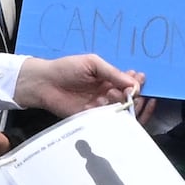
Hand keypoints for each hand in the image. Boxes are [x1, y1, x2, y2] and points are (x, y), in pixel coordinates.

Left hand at [12, 51, 139, 115]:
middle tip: (125, 89)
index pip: (130, 84)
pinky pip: (105, 119)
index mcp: (109, 79)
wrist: (45, 82)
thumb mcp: (93, 64)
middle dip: (130, 94)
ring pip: (119, 110)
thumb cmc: (68, 68)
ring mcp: (100, 107)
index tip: (140, 79)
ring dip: (118, 102)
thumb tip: (135, 83)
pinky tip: (98, 104)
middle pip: (128, 99)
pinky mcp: (91, 119)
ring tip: (109, 94)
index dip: (137, 83)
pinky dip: (105, 112)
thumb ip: (113, 73)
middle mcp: (107, 94)